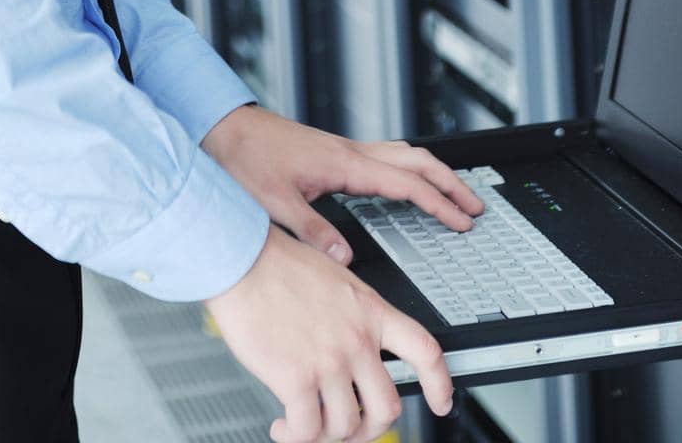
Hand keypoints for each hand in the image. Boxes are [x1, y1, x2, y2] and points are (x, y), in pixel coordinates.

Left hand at [201, 105, 483, 265]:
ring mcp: (344, 150)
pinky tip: (406, 186)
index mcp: (343, 164)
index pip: (405, 183)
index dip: (438, 203)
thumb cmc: (245, 160)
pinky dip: (408, 170)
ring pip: (403, 154)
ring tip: (454, 194)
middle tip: (476, 205)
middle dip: (450, 182)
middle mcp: (349, 152)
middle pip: (416, 160)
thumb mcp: (276, 203)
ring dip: (432, 172)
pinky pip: (385, 157)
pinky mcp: (334, 153)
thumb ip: (312, 232)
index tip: (463, 220)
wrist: (224, 130)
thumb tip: (346, 260)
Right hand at [205, 223, 453, 442]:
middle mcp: (357, 339)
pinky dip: (294, 438)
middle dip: (369, 428)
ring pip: (347, 426)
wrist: (241, 258)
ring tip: (303, 424)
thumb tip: (350, 341)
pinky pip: (307, 431)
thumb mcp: (334, 277)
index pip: (424, 351)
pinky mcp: (297, 379)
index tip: (441, 402)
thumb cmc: (276, 263)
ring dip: (325, 434)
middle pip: (386, 406)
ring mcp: (330, 361)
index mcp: (370, 310)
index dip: (439, 383)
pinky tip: (282, 426)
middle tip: (349, 428)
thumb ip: (351, 312)